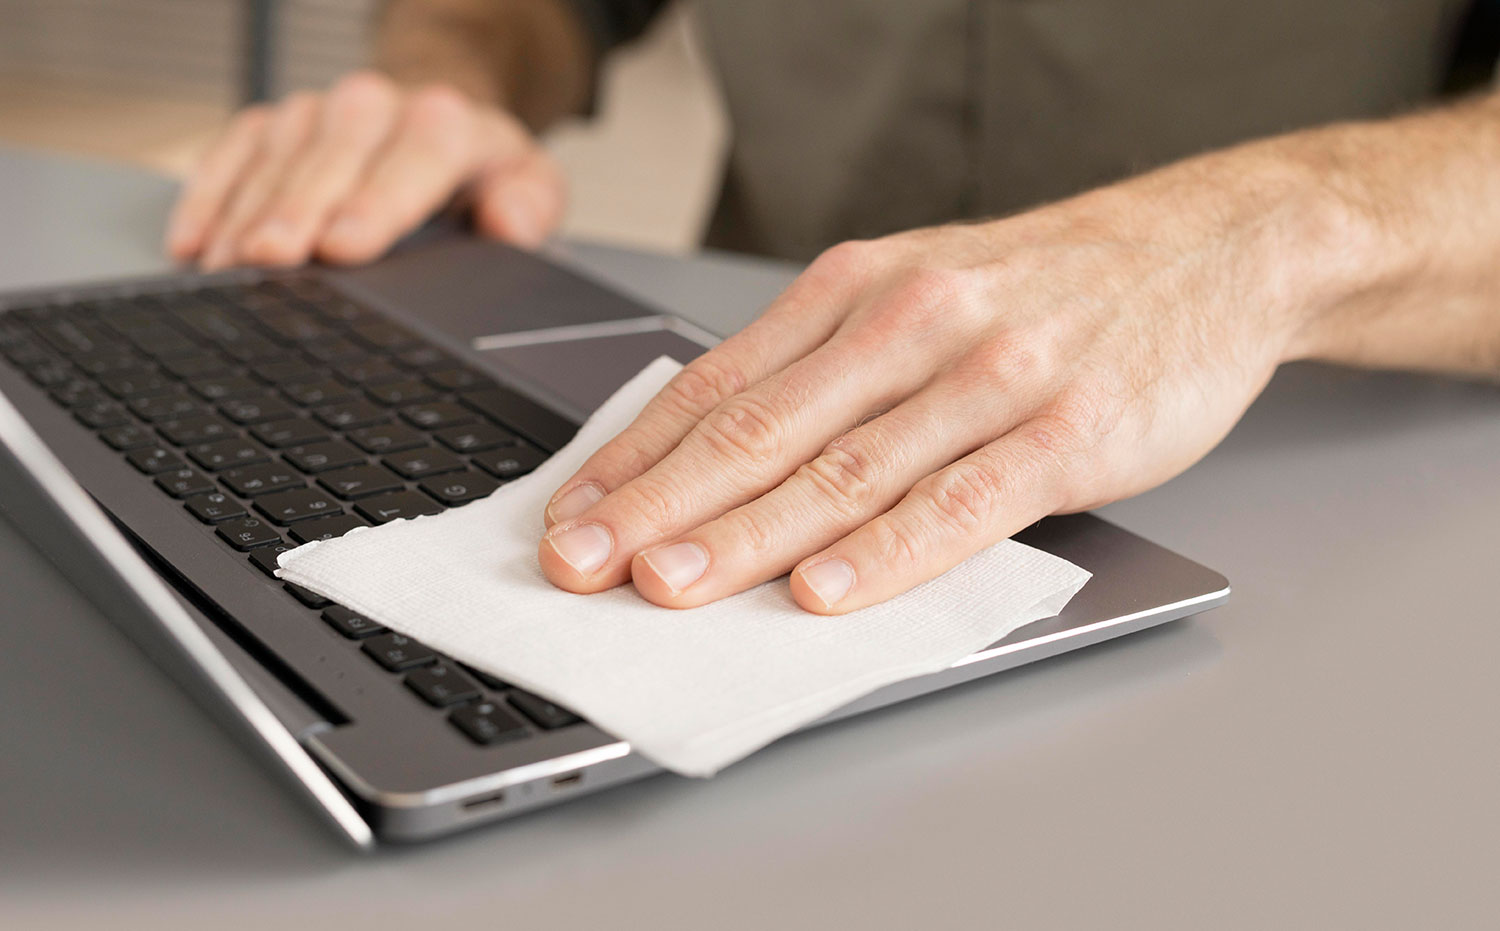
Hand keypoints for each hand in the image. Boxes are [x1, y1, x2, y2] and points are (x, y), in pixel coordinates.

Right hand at [164, 70, 564, 269]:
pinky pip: (231, 152)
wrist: (438, 121)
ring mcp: (317, 111)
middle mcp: (376, 105)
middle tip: (269, 260)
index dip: (376, 203)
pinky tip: (191, 245)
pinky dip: (207, 196)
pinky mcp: (272, 124)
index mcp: (446, 123)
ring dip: (245, 213)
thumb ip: (531, 205)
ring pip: (275, 156)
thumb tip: (508, 222)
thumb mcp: (529, 186)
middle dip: (297, 209)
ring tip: (224, 271)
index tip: (344, 247)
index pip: (412, 158)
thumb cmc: (480, 171)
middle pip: (332, 155)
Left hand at [535, 155, 1334, 611]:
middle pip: (759, 429)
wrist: (1206, 250)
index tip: (571, 516)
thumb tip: (715, 455)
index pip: (717, 383)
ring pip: (844, 469)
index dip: (634, 457)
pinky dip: (887, 553)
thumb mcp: (918, 289)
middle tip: (581, 566)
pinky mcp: (1065, 429)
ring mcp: (989, 374)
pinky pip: (960, 500)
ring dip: (745, 537)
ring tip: (669, 589)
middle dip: (656, 507)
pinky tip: (827, 592)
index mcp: (858, 288)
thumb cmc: (1045, 286)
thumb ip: (826, 365)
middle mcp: (910, 322)